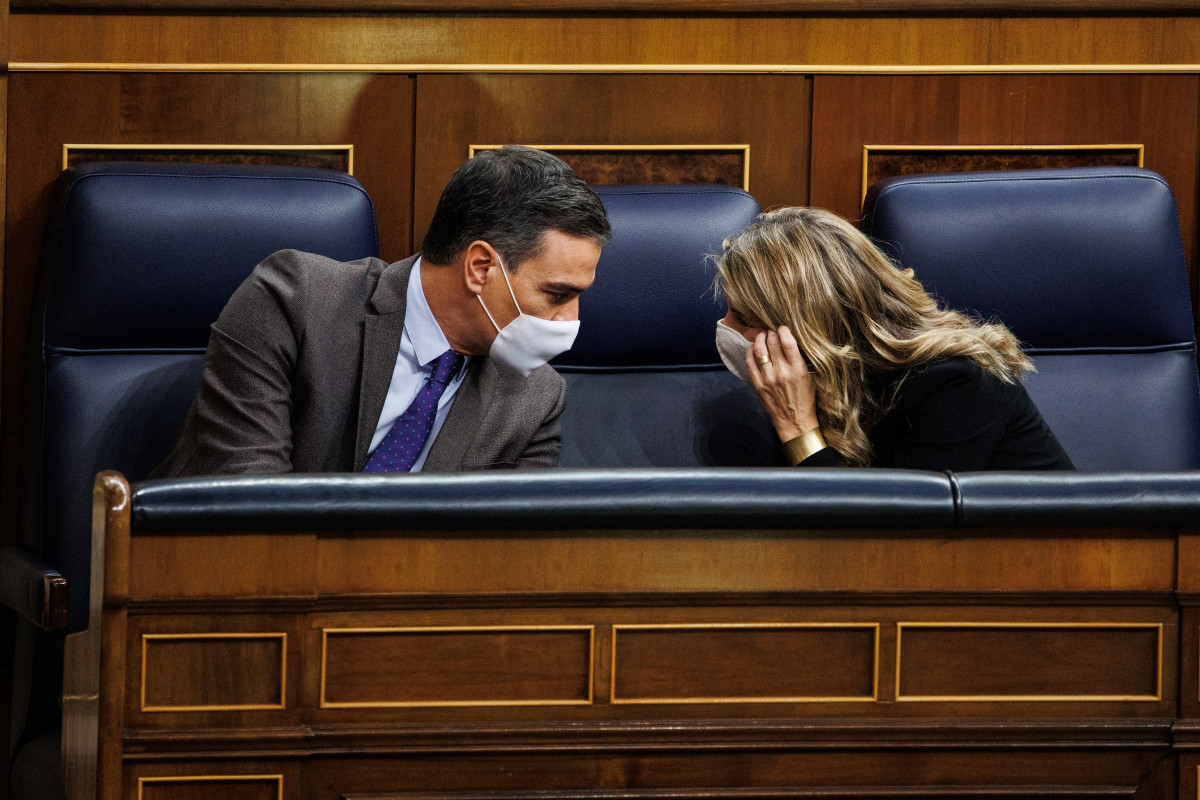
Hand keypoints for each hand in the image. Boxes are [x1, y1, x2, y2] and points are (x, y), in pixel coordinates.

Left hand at [746, 325, 818, 440]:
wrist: (795, 421)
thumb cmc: (805, 399)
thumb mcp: (810, 377)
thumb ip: (800, 359)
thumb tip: (789, 340)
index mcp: (798, 369)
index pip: (787, 342)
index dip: (783, 330)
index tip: (782, 328)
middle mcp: (782, 372)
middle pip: (772, 342)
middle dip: (771, 333)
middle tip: (771, 331)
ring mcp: (768, 378)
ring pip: (759, 350)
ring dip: (759, 339)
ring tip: (761, 336)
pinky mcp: (758, 385)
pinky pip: (750, 363)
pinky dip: (750, 352)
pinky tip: (752, 348)